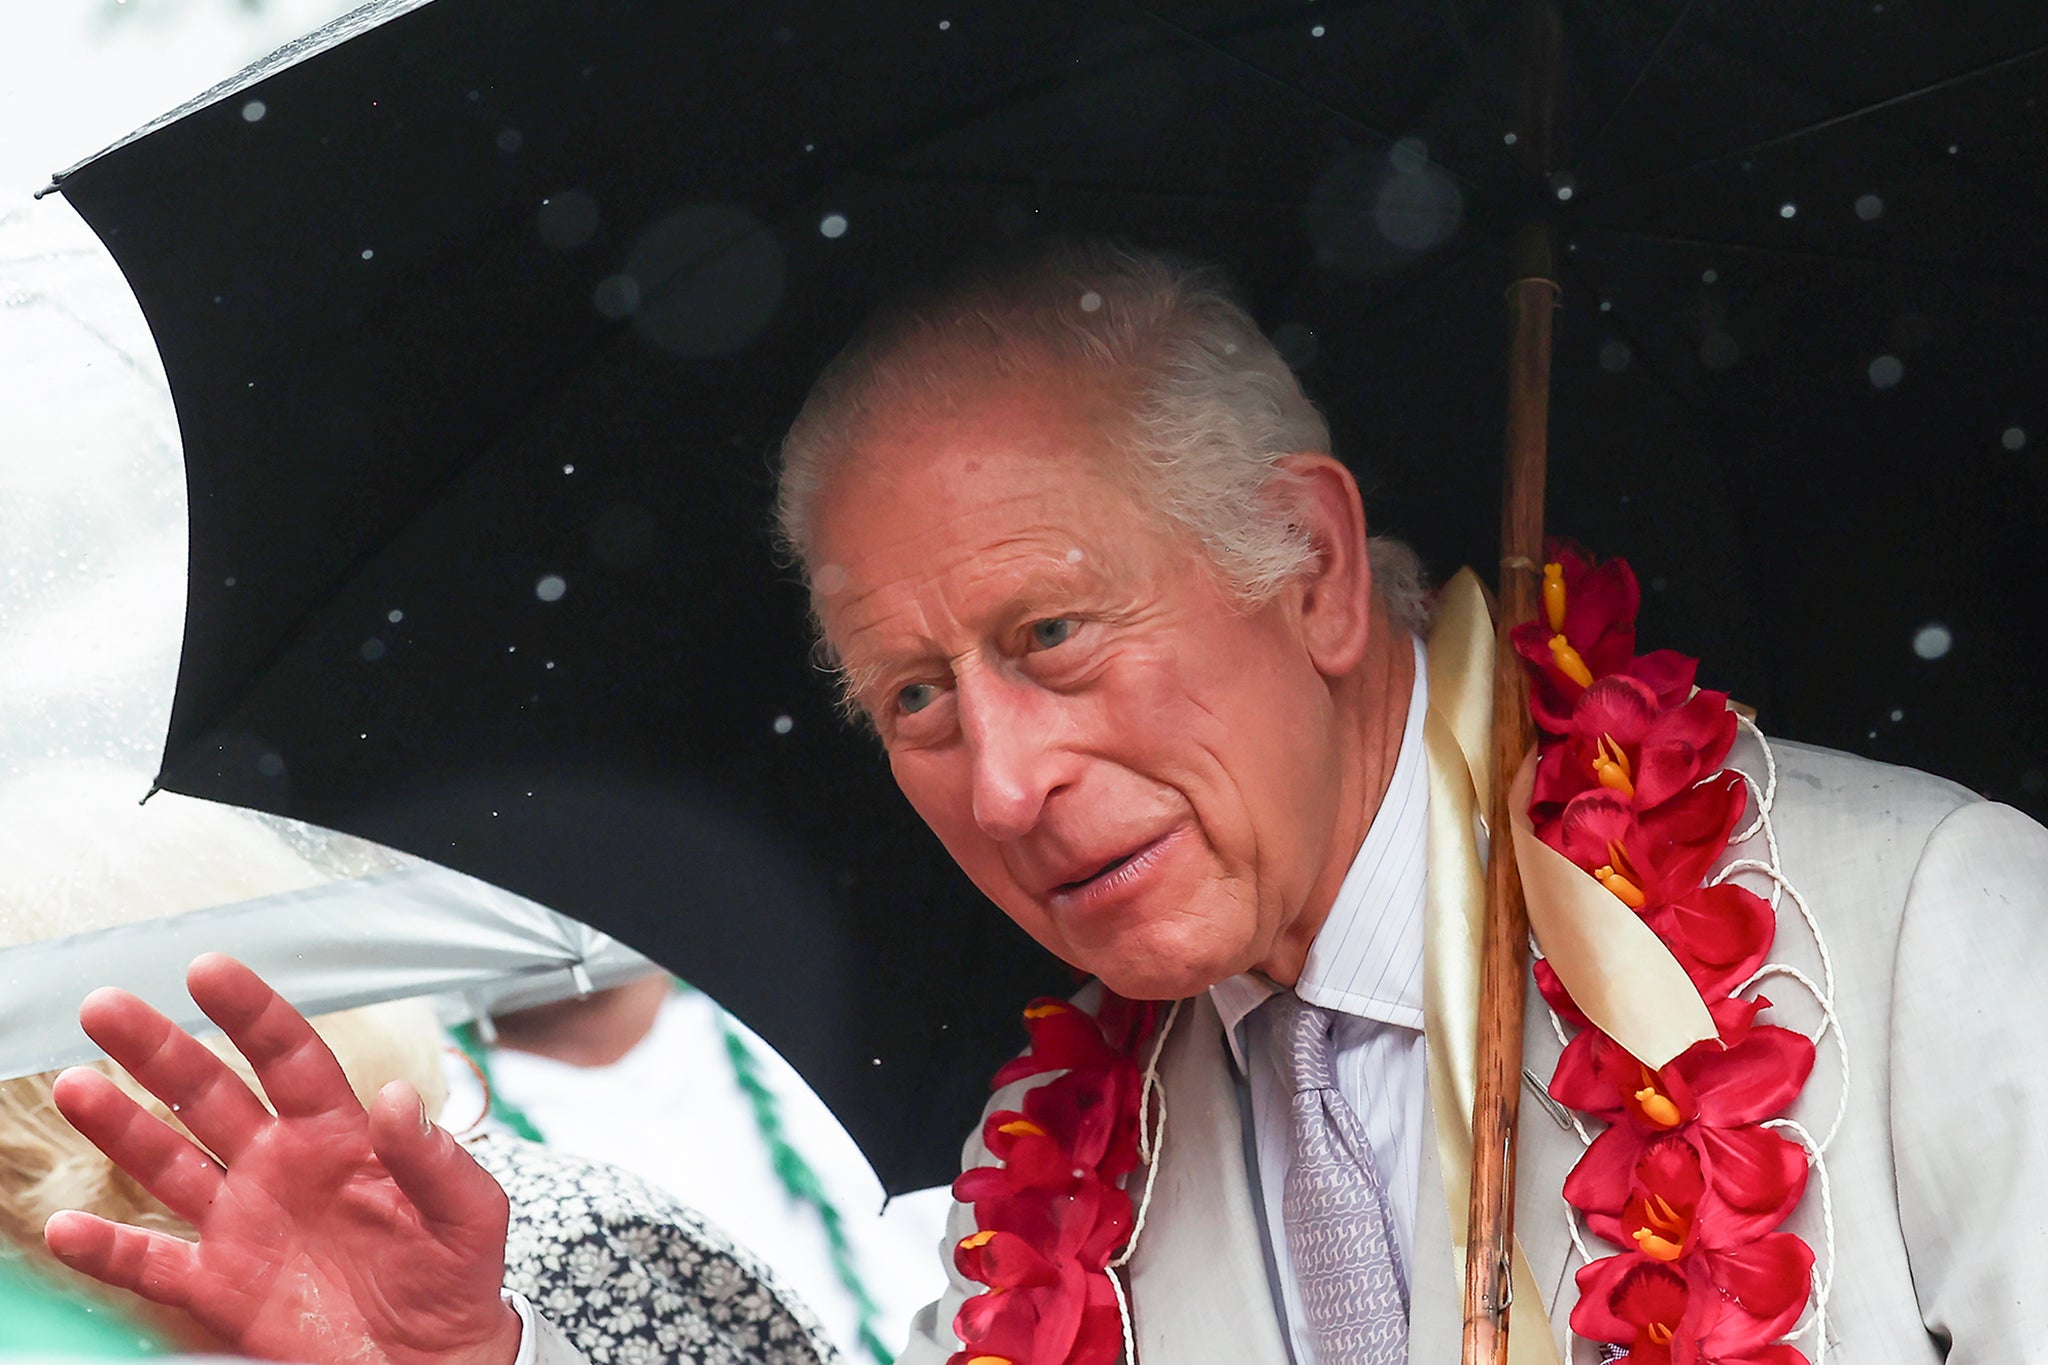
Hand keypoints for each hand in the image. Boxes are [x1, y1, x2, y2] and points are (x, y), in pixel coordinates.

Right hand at [44, 953, 522, 1364]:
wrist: (432, 1361)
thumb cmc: (456, 1277)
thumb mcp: (469, 1212)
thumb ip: (435, 1157)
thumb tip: (399, 1097)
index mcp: (341, 1135)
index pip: (289, 1056)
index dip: (250, 1012)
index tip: (208, 971)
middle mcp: (280, 1166)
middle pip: (209, 1093)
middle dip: (159, 1050)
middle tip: (108, 1008)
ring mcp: (244, 1223)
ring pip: (168, 1162)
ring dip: (121, 1126)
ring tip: (76, 1086)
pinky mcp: (220, 1286)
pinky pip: (152, 1263)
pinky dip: (108, 1250)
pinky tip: (69, 1229)